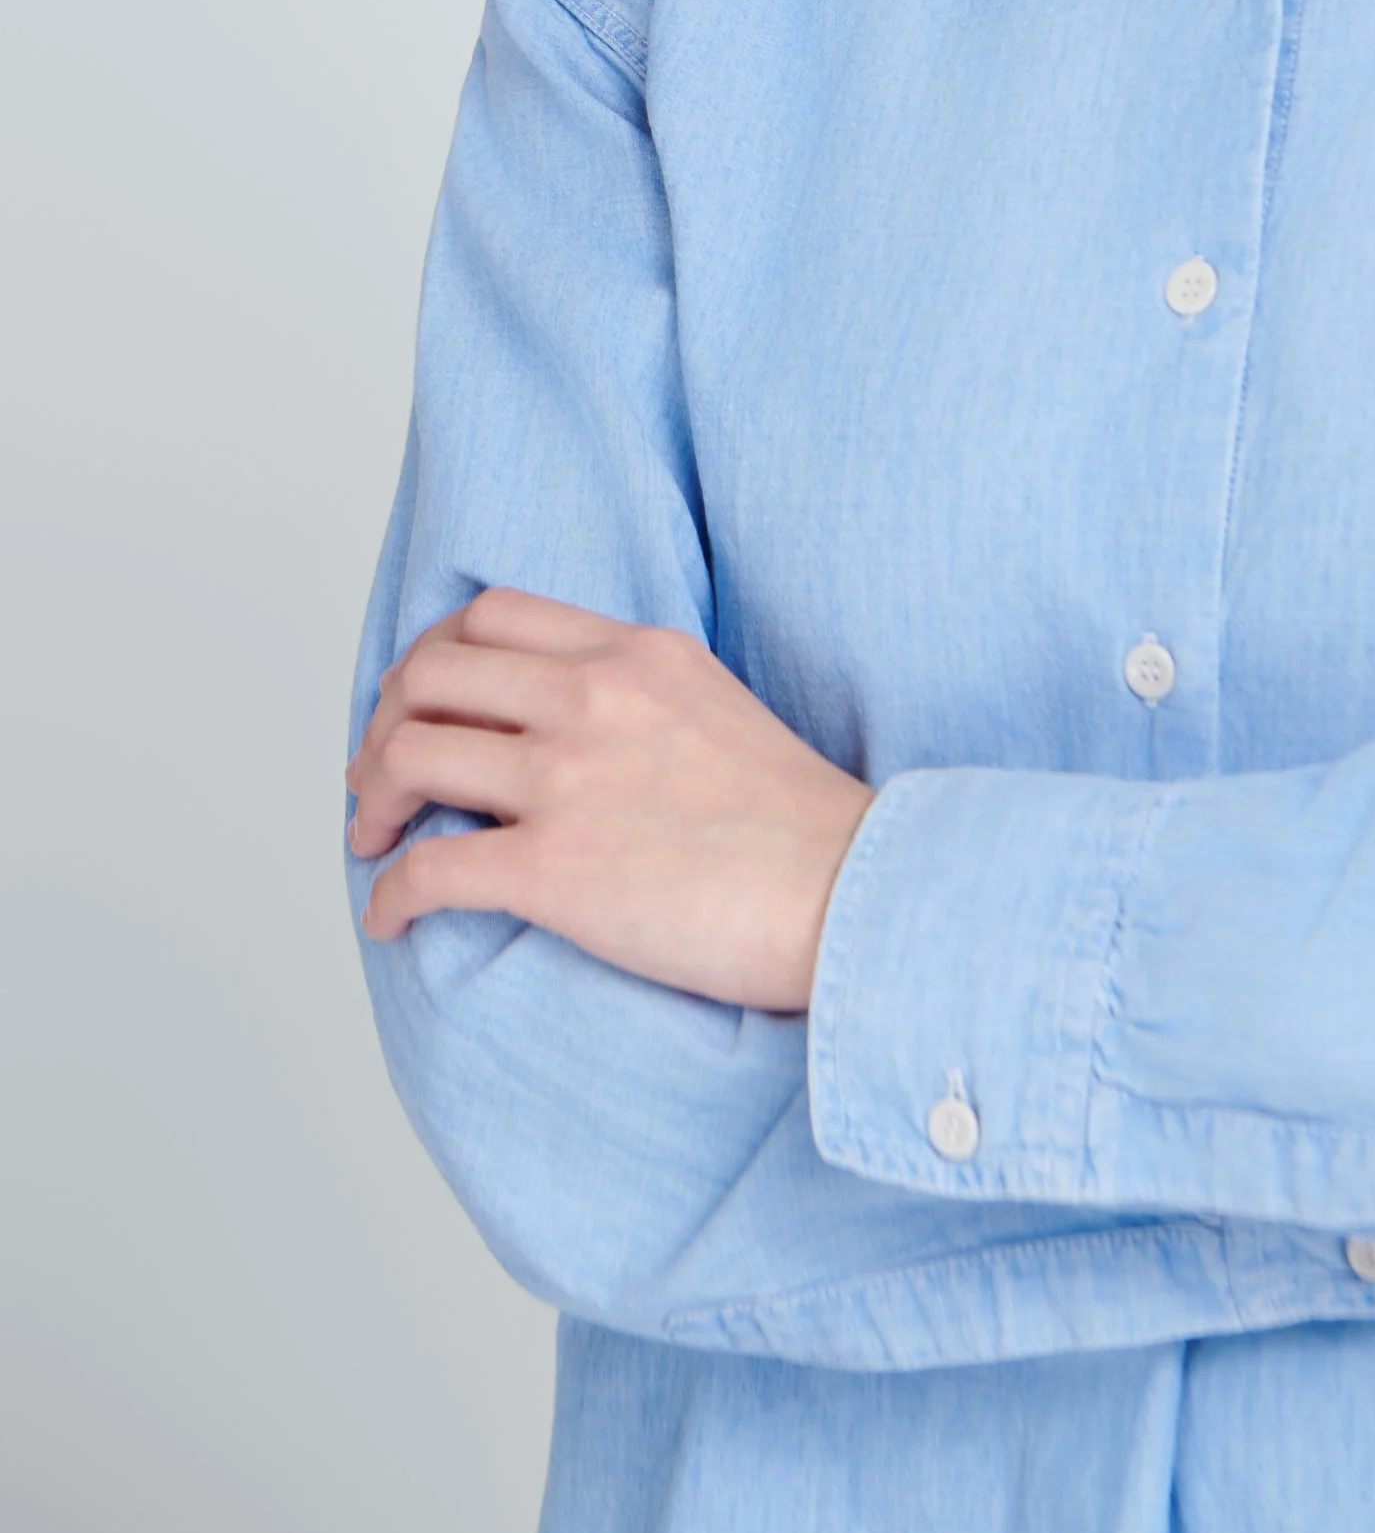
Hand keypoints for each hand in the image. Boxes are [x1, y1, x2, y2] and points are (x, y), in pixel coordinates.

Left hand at [347, 589, 872, 1010]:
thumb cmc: (795, 820)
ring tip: (372, 838)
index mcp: (633, 651)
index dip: (432, 657)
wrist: (846, 891)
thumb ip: (635, 689)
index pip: (489, 615)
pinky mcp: (554, 869)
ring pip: (411, 756)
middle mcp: (591, 697)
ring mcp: (568, 779)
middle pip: (428, 675)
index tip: (422, 705)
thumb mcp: (713, 701)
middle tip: (380, 778)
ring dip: (371, 801)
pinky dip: (388, 895)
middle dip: (383, 727)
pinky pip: (427, 870)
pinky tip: (389, 917)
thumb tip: (563, 719)